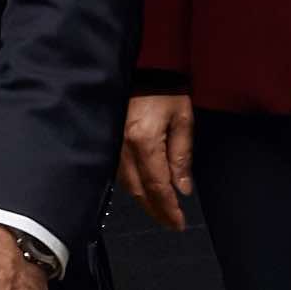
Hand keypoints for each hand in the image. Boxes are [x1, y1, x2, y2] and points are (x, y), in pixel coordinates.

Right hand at [116, 92, 194, 231]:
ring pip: (126, 184)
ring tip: (160, 210)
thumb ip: (182, 154)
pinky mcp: (107, 140)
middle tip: (171, 224)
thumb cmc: (166, 89)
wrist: (141, 66)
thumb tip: (183, 188)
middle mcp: (123, 147)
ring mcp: (112, 145)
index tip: (179, 223)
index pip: (157, 185)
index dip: (168, 208)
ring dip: (143, 200)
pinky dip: (132, 186)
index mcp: (144, 141)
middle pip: (138, 190)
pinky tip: (143, 190)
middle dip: (156, 210)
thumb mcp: (183, 118)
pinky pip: (118, 172)